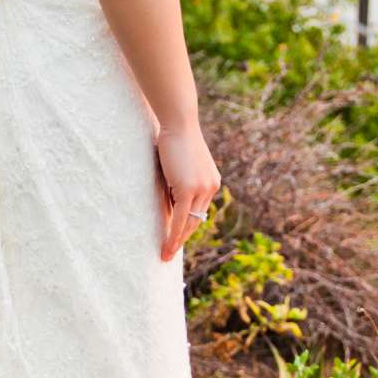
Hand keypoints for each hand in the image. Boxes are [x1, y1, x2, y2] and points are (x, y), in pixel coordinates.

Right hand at [155, 122, 220, 263]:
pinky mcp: (189, 189)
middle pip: (196, 221)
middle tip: (170, 252)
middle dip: (182, 239)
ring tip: (165, 254)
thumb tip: (170, 207)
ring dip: (177, 241)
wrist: (178, 123)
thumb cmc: (174, 139)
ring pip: (189, 224)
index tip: (176, 238)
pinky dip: (173, 235)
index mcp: (211, 182)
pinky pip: (181, 219)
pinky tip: (166, 247)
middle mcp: (210, 188)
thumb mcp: (178, 167)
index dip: (187, 226)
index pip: (199, 211)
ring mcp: (202, 189)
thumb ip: (177, 186)